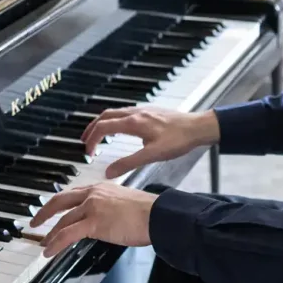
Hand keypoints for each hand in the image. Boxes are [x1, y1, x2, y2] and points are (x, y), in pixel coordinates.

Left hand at [30, 183, 156, 256]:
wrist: (157, 216)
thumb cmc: (149, 212)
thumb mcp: (125, 202)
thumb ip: (111, 207)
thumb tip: (106, 220)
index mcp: (101, 188)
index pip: (74, 194)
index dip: (60, 203)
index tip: (52, 210)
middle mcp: (93, 194)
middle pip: (60, 201)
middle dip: (45, 212)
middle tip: (35, 222)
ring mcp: (92, 207)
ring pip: (63, 220)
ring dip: (50, 234)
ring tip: (43, 244)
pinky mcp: (94, 223)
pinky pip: (68, 234)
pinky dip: (56, 243)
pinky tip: (49, 251)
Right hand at [80, 107, 219, 178]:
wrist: (198, 127)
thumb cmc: (178, 140)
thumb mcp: (152, 156)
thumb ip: (128, 163)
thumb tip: (108, 172)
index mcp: (133, 123)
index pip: (103, 127)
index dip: (92, 139)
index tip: (88, 152)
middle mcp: (135, 113)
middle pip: (105, 116)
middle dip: (92, 128)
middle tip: (84, 141)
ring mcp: (143, 110)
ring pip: (115, 113)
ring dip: (103, 123)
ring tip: (98, 135)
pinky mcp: (150, 112)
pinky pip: (125, 113)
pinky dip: (115, 120)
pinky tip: (121, 130)